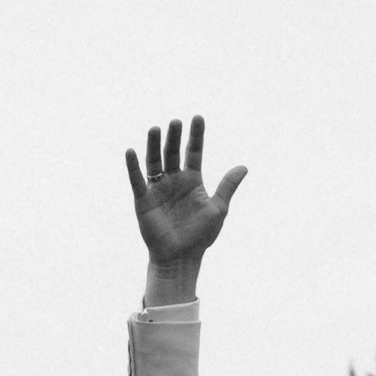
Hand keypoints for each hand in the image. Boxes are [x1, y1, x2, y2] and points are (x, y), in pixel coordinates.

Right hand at [126, 115, 246, 266]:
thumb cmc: (200, 236)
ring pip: (154, 162)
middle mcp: (174, 181)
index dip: (196, 136)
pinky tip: (131, 151)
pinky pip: (137, 180)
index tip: (198, 118)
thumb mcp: (218, 209)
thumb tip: (244, 167)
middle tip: (176, 122)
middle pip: (172, 153)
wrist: (181, 257)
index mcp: (192, 181)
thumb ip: (227, 186)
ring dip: (154, 145)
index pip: (194, 152)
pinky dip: (133, 166)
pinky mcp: (143, 200)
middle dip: (174, 137)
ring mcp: (158, 189)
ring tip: (156, 128)